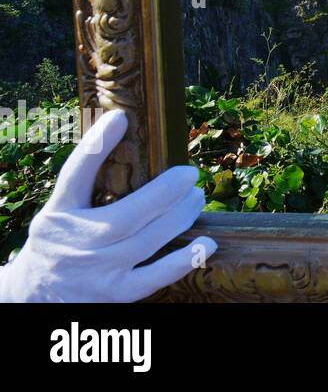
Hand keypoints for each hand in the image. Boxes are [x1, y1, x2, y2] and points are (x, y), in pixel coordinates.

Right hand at [0, 109, 216, 302]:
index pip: (75, 174)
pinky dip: (185, 260)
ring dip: (181, 215)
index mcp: (60, 214)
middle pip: (128, 213)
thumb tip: (122, 126)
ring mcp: (98, 270)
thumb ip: (85, 179)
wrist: (34, 296)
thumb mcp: (59, 208)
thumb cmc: (58, 242)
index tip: (121, 117)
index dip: (97, 144)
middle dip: (167, 191)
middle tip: (190, 174)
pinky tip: (207, 244)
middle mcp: (77, 242)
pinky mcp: (116, 293)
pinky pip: (156, 276)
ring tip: (197, 197)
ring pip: (148, 240)